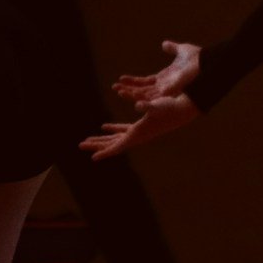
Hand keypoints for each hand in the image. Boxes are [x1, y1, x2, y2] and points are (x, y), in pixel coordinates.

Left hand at [82, 93, 198, 160]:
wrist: (182, 110)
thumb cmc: (169, 108)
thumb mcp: (156, 106)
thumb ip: (146, 106)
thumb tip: (138, 105)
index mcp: (137, 135)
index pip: (118, 147)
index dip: (105, 152)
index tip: (93, 157)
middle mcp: (136, 137)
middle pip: (112, 144)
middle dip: (96, 145)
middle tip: (80, 145)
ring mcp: (138, 132)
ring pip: (115, 138)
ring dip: (102, 139)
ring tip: (87, 140)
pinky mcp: (140, 126)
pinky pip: (122, 130)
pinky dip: (113, 129)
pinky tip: (104, 127)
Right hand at [112, 41, 203, 107]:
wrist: (207, 61)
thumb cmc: (198, 58)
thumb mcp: (181, 51)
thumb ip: (172, 48)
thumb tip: (164, 44)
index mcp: (165, 78)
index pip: (145, 82)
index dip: (133, 81)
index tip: (121, 78)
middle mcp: (164, 87)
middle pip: (142, 91)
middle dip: (128, 89)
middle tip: (114, 87)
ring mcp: (167, 90)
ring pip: (144, 96)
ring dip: (130, 94)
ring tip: (117, 90)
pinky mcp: (170, 91)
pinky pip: (153, 97)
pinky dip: (140, 98)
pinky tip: (130, 97)